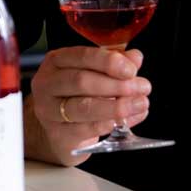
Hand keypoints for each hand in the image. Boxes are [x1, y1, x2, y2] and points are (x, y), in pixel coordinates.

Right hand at [25, 46, 150, 166]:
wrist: (59, 131)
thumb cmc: (77, 96)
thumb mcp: (94, 74)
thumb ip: (114, 64)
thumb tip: (135, 58)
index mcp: (57, 61)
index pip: (82, 56)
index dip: (108, 61)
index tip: (131, 69)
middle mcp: (48, 84)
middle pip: (81, 81)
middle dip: (116, 84)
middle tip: (142, 87)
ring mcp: (50, 111)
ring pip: (84, 107)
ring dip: (116, 106)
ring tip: (139, 104)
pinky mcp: (58, 134)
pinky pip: (86, 129)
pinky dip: (109, 124)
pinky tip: (125, 121)